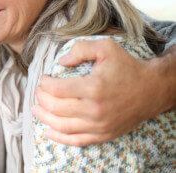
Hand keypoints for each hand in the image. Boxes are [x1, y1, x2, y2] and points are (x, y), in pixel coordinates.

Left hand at [32, 38, 172, 145]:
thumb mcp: (105, 47)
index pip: (56, 89)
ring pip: (62, 126)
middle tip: (38, 91)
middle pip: (56, 108)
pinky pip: (76, 140)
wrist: (152, 89)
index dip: (44, 83)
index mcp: (93, 87)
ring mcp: (99, 125)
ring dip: (44, 118)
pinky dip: (59, 137)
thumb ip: (80, 49)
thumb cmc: (127, 66)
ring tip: (36, 109)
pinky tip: (48, 131)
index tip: (43, 78)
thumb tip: (60, 62)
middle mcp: (95, 109)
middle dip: (41, 98)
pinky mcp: (103, 134)